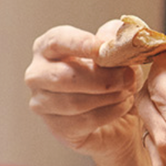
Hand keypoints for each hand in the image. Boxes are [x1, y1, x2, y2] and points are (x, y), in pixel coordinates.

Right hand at [25, 21, 145, 159]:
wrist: (124, 118)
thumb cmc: (117, 79)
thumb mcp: (121, 54)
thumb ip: (117, 38)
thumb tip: (114, 38)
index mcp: (49, 47)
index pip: (57, 41)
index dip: (80, 44)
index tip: (103, 49)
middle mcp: (38, 74)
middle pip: (62, 76)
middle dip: (102, 78)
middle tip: (128, 78)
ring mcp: (42, 103)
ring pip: (74, 101)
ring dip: (109, 97)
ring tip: (127, 92)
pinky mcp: (56, 127)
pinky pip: (83, 121)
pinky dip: (110, 113)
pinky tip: (122, 106)